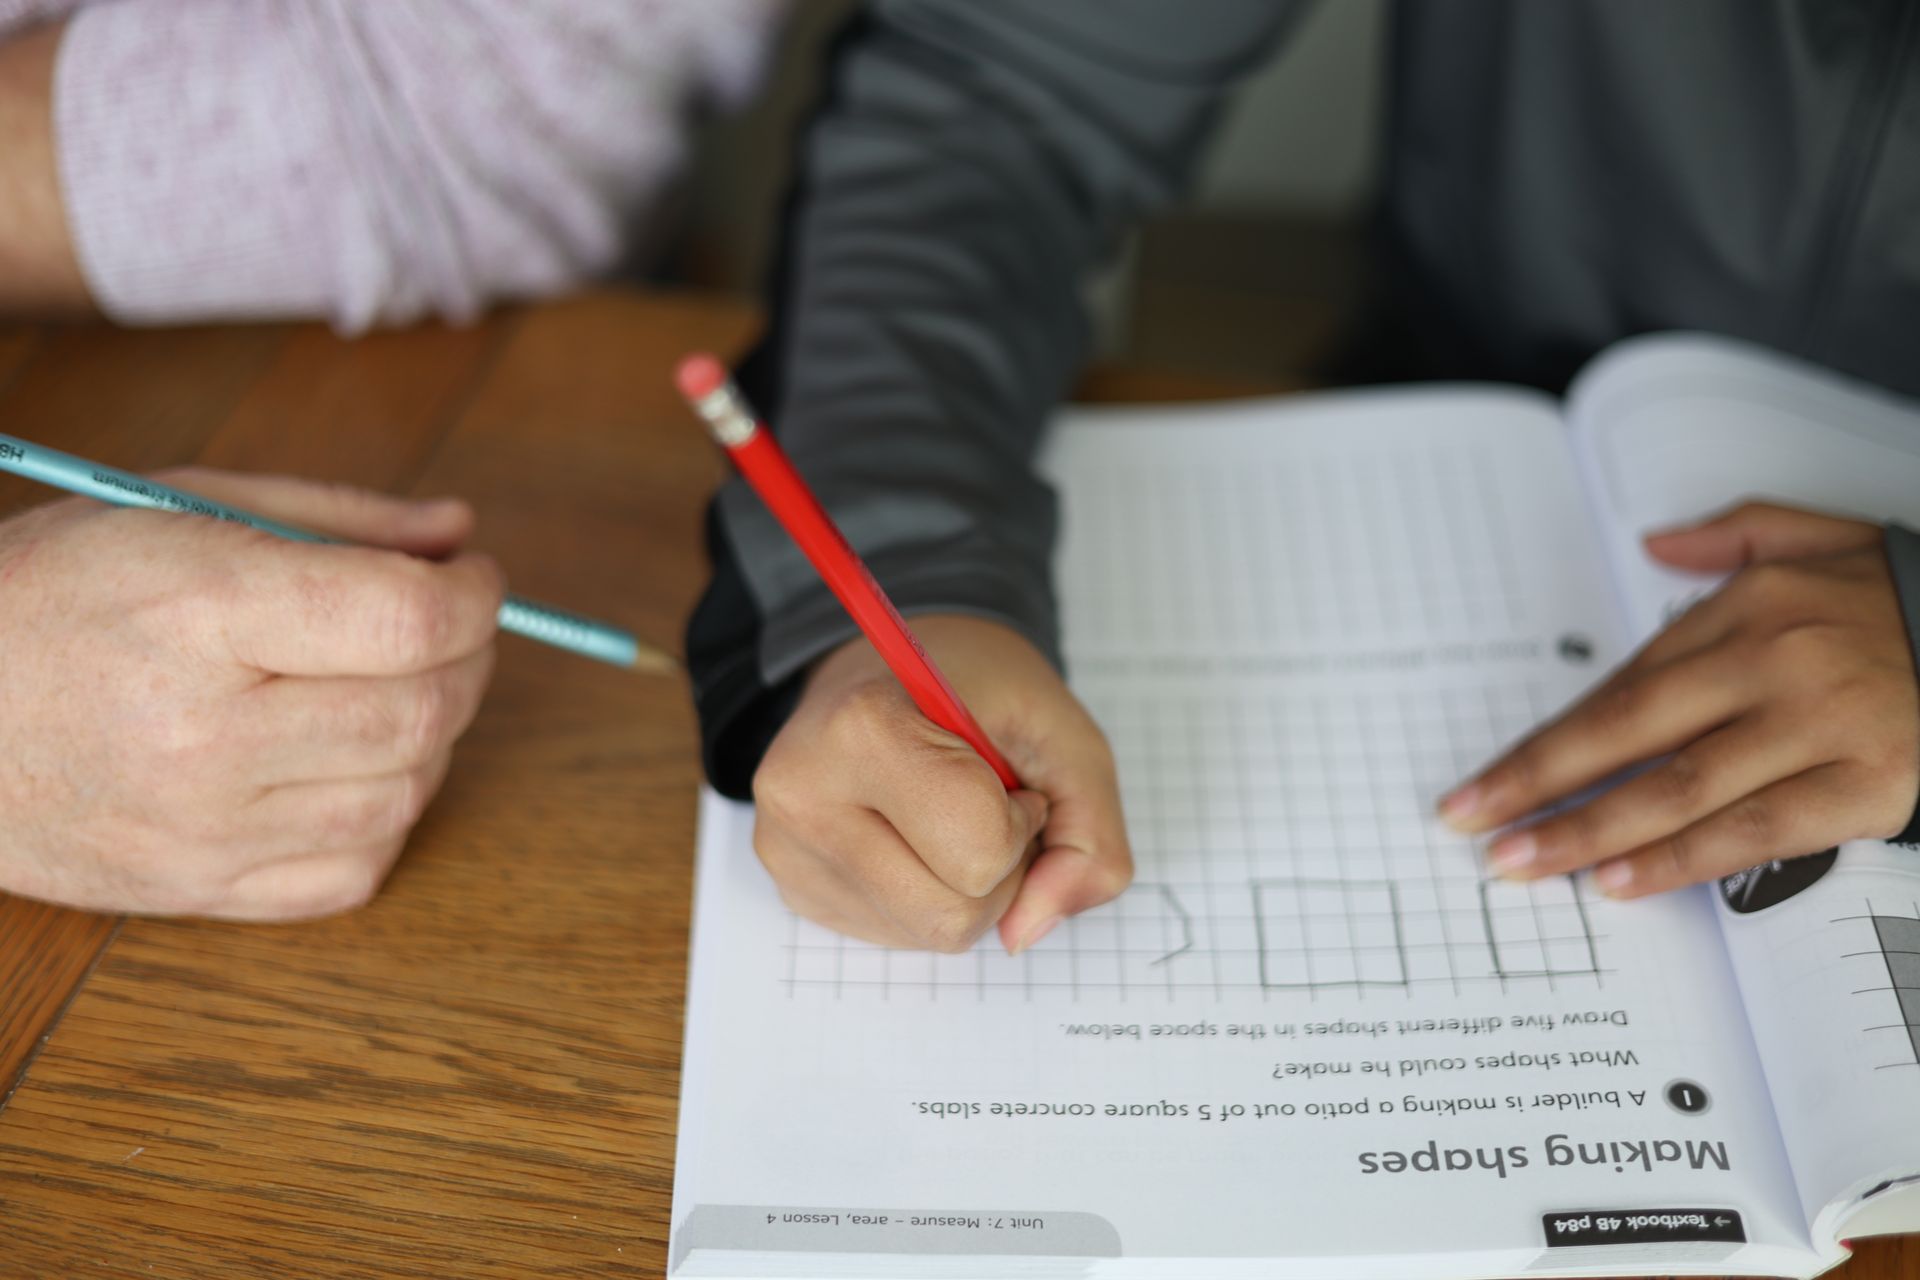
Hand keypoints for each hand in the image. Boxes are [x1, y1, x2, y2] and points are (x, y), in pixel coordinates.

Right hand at [0, 469, 504, 918]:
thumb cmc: (50, 591)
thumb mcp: (180, 507)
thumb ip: (335, 518)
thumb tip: (461, 534)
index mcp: (197, 612)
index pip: (406, 621)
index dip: (473, 598)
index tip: (473, 577)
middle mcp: (203, 732)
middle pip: (421, 713)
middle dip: (469, 661)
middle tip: (451, 628)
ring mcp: (199, 827)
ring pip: (403, 795)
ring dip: (433, 738)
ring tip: (393, 690)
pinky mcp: (193, 891)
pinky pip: (353, 871)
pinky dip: (382, 817)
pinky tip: (348, 766)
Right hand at [751, 614, 1132, 952]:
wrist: (892, 664)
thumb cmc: (979, 691)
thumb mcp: (1069, 740)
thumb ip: (1089, 841)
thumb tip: (1026, 935)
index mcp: (862, 731)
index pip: (977, 854)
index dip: (1018, 823)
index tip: (1001, 775)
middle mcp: (802, 794)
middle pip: (950, 915)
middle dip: (999, 872)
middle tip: (985, 804)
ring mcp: (785, 847)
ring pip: (927, 935)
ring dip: (969, 891)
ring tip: (949, 817)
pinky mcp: (791, 886)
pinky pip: (897, 937)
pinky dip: (932, 898)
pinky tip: (916, 838)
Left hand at [1438, 501, 1919, 897]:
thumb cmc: (1908, 600)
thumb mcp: (1821, 538)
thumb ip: (1734, 537)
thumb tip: (1658, 544)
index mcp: (1750, 610)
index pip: (1623, 687)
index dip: (1549, 740)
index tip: (1488, 781)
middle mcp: (1773, 664)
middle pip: (1630, 732)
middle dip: (1540, 783)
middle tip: (1472, 824)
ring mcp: (1820, 727)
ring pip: (1679, 787)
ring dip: (1590, 830)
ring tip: (1524, 862)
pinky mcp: (1868, 786)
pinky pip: (1756, 831)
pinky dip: (1682, 859)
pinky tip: (1621, 881)